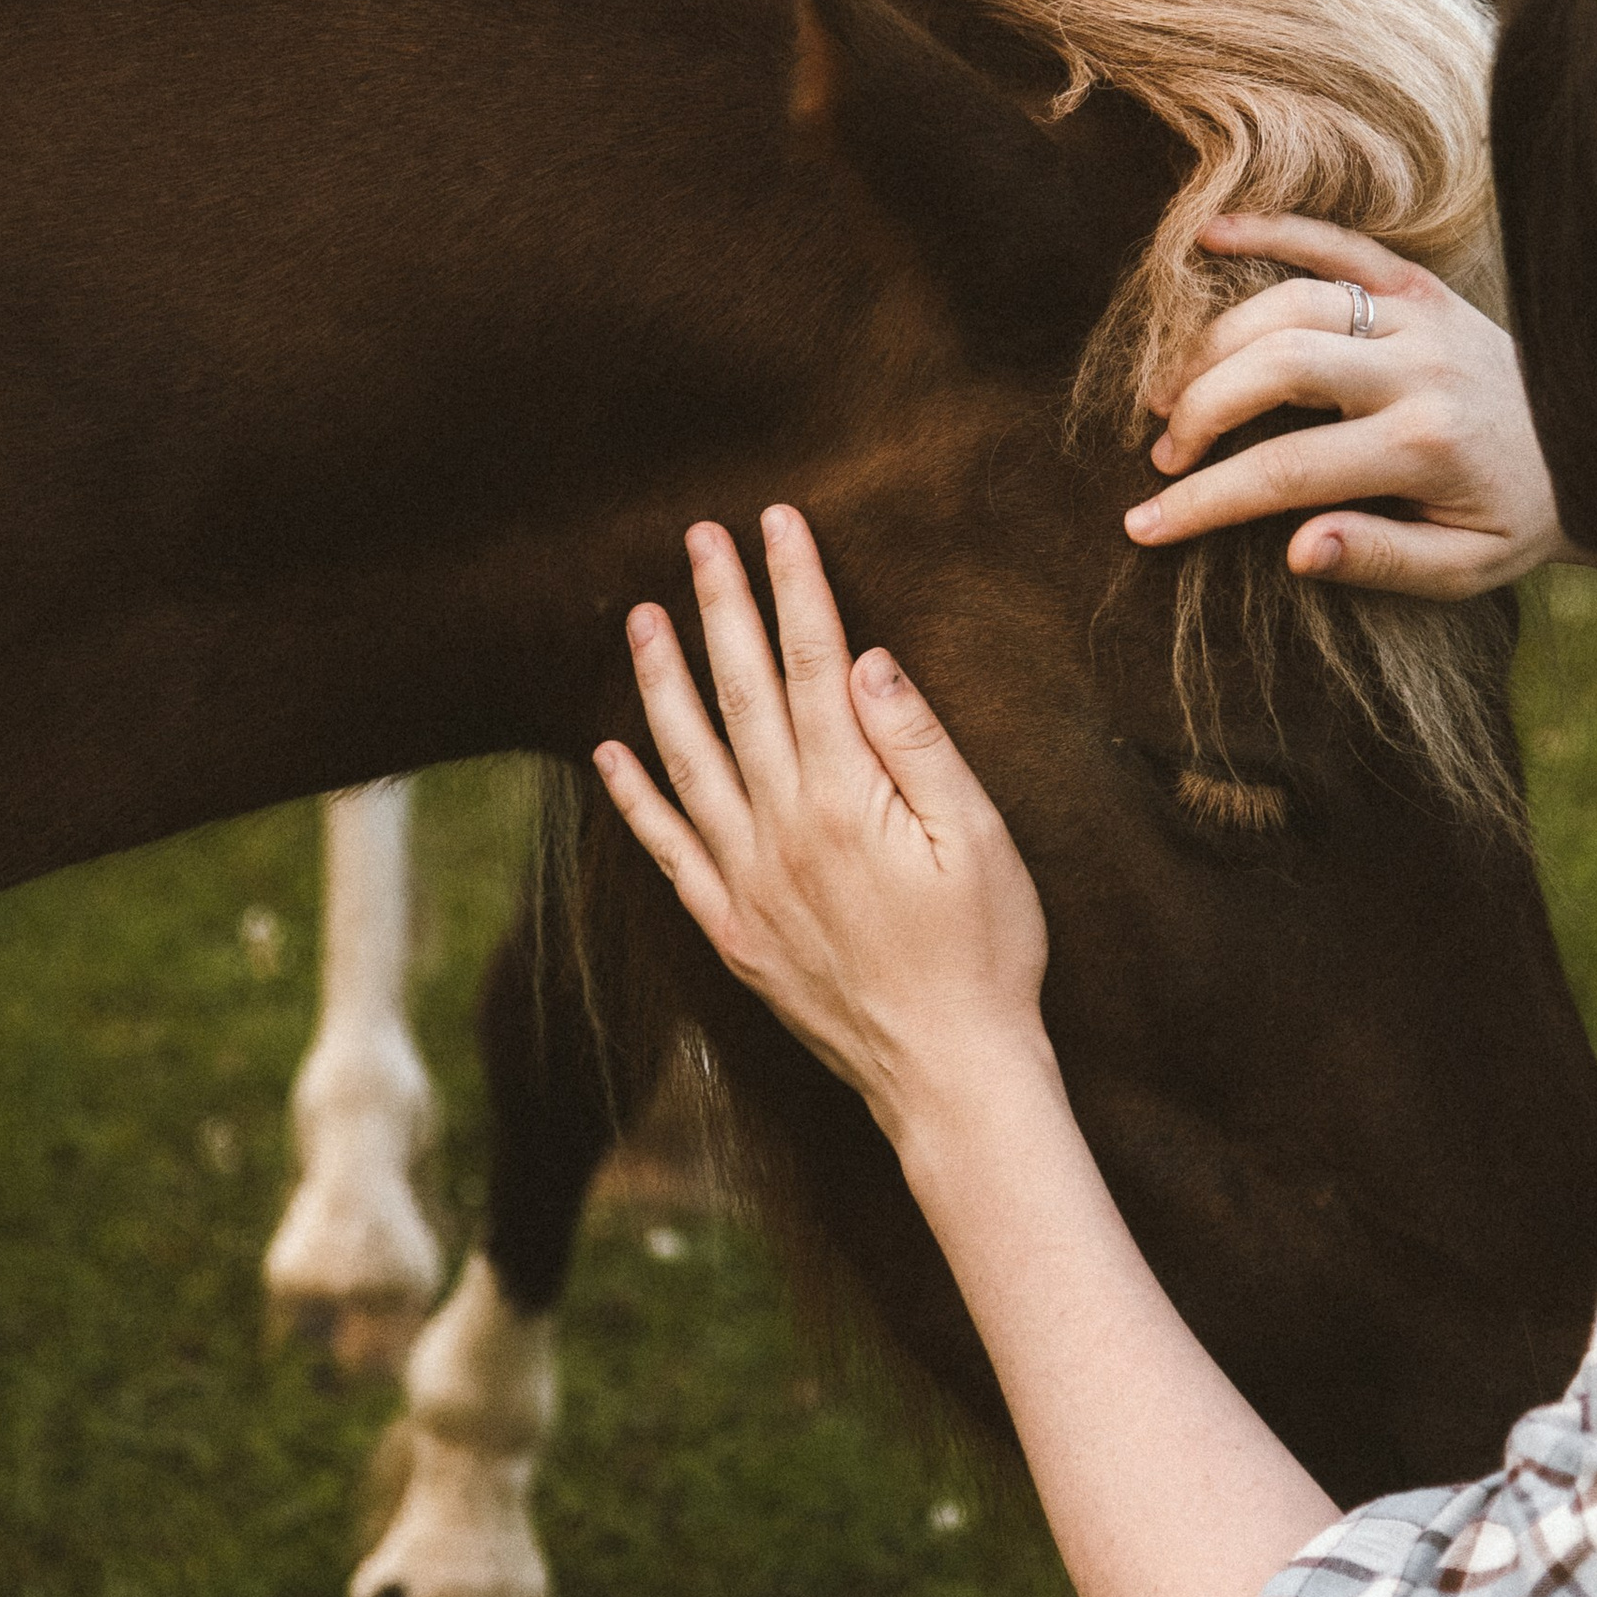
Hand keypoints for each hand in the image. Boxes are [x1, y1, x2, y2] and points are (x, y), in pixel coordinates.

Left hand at [592, 508, 1052, 1141]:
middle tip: (699, 535)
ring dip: (663, 681)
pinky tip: (610, 752)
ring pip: (689, 759)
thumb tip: (868, 660)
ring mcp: (747, 882)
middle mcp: (780, 831)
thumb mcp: (979, 838)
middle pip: (743, 694)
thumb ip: (918, 745)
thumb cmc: (986, 954)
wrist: (948, 1073)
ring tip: (642, 615)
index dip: (795, 587)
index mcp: (845, 799)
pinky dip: (635, 798)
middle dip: (722, 606)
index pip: (814, 664)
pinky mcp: (733, 931)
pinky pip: (668, 850)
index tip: (777, 522)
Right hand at [1127, 214, 1566, 598]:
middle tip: (1162, 452)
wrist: (1595, 450)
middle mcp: (1417, 370)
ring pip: (1290, 301)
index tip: (1143, 524)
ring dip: (1214, 341)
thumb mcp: (1461, 570)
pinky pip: (1339, 241)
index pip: (1284, 470)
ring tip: (1170, 392)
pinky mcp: (1420, 284)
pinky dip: (1273, 228)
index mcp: (1422, 447)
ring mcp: (1418, 316)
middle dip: (1200, 409)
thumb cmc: (1515, 519)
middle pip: (1275, 365)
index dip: (1203, 499)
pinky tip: (1211, 234)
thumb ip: (1379, 561)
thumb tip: (1295, 549)